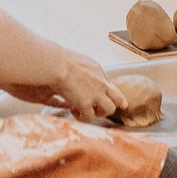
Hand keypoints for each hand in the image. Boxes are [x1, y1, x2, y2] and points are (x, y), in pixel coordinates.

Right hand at [9, 54, 126, 123]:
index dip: (114, 96)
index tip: (120, 104)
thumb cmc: (61, 59)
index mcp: (99, 71)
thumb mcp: (79, 60)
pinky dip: (82, 117)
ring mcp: (95, 94)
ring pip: (109, 110)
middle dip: (111, 106)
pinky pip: (89, 117)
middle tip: (99, 109)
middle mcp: (101, 83)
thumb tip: (82, 69)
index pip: (113, 86)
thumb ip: (85, 68)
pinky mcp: (85, 104)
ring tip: (84, 111)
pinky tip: (73, 110)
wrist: (56, 64)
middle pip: (118, 99)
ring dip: (98, 113)